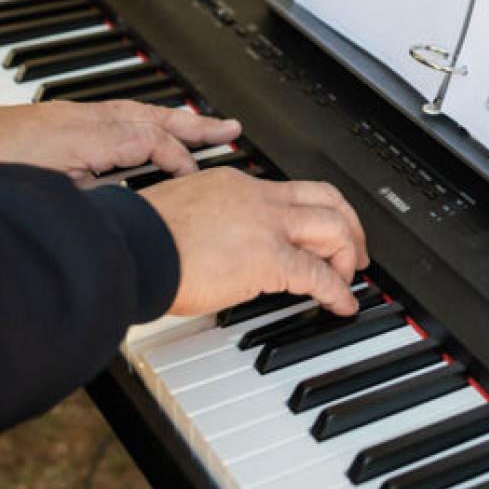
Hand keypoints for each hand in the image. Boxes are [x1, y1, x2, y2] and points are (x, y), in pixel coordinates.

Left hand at [0, 100, 240, 185]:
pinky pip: (116, 113)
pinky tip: (147, 128)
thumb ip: (101, 198)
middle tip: (231, 128)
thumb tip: (140, 205)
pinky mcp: (55, 121)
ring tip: (201, 122)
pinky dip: (142, 119)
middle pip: (154, 115)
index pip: (154, 142)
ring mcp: (69, 117)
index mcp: (89, 136)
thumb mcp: (53, 197)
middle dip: (196, 124)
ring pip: (136, 110)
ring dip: (172, 118)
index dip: (181, 162)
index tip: (196, 180)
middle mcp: (84, 119)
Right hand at [141, 167, 368, 316]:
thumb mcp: (187, 212)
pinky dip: (337, 290)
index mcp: (238, 184)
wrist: (132, 246)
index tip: (323, 228)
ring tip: (350, 278)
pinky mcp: (269, 258)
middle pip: (328, 200)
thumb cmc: (143, 237)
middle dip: (350, 226)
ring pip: (333, 228)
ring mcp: (268, 226)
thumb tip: (224, 244)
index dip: (318, 210)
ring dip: (349, 255)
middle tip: (357, 251)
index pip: (293, 190)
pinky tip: (342, 303)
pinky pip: (318, 274)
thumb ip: (214, 221)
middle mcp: (260, 198)